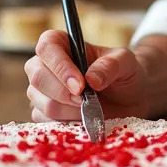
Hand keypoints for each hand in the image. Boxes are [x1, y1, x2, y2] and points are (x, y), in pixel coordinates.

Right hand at [25, 29, 149, 121]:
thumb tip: (91, 79)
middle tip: (87, 100)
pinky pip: (44, 121)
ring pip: (41, 102)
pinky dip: (66, 123)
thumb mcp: (126, 62)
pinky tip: (83, 118)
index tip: (80, 85)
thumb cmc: (124, 74)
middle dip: (63, 92)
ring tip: (90, 107)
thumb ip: (111, 65)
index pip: (47, 46)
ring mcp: (43, 91)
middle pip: (37, 76)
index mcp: (62, 44)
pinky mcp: (44, 113)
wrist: (129, 100)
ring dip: (69, 110)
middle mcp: (46, 65)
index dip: (59, 66)